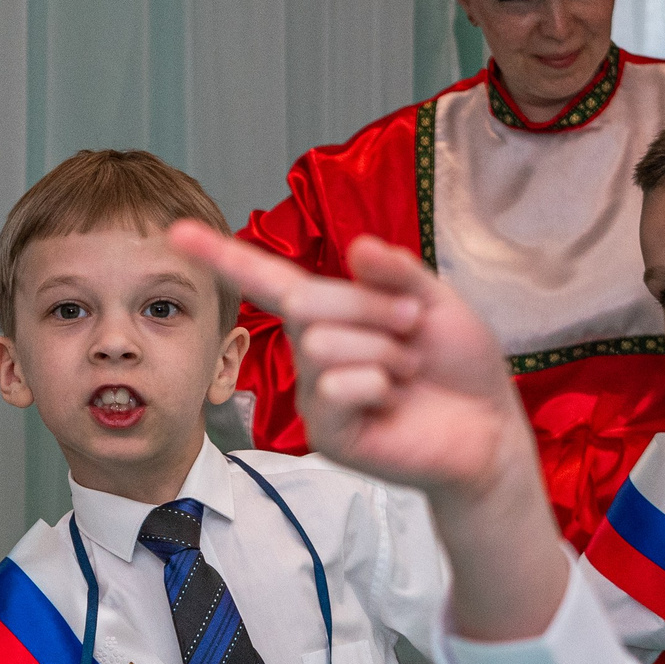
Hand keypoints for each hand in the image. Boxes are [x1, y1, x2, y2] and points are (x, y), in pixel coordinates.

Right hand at [166, 226, 529, 498]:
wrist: (487, 432)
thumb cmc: (458, 368)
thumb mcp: (436, 302)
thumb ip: (396, 272)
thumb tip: (356, 248)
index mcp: (333, 314)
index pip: (269, 279)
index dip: (223, 254)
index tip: (177, 230)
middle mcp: (313, 351)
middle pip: (305, 302)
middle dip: (370, 308)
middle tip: (414, 331)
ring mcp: (315, 394)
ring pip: (323, 345)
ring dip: (384, 353)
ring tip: (407, 375)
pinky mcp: (325, 432)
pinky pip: (337, 387)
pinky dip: (378, 386)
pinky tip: (393, 404)